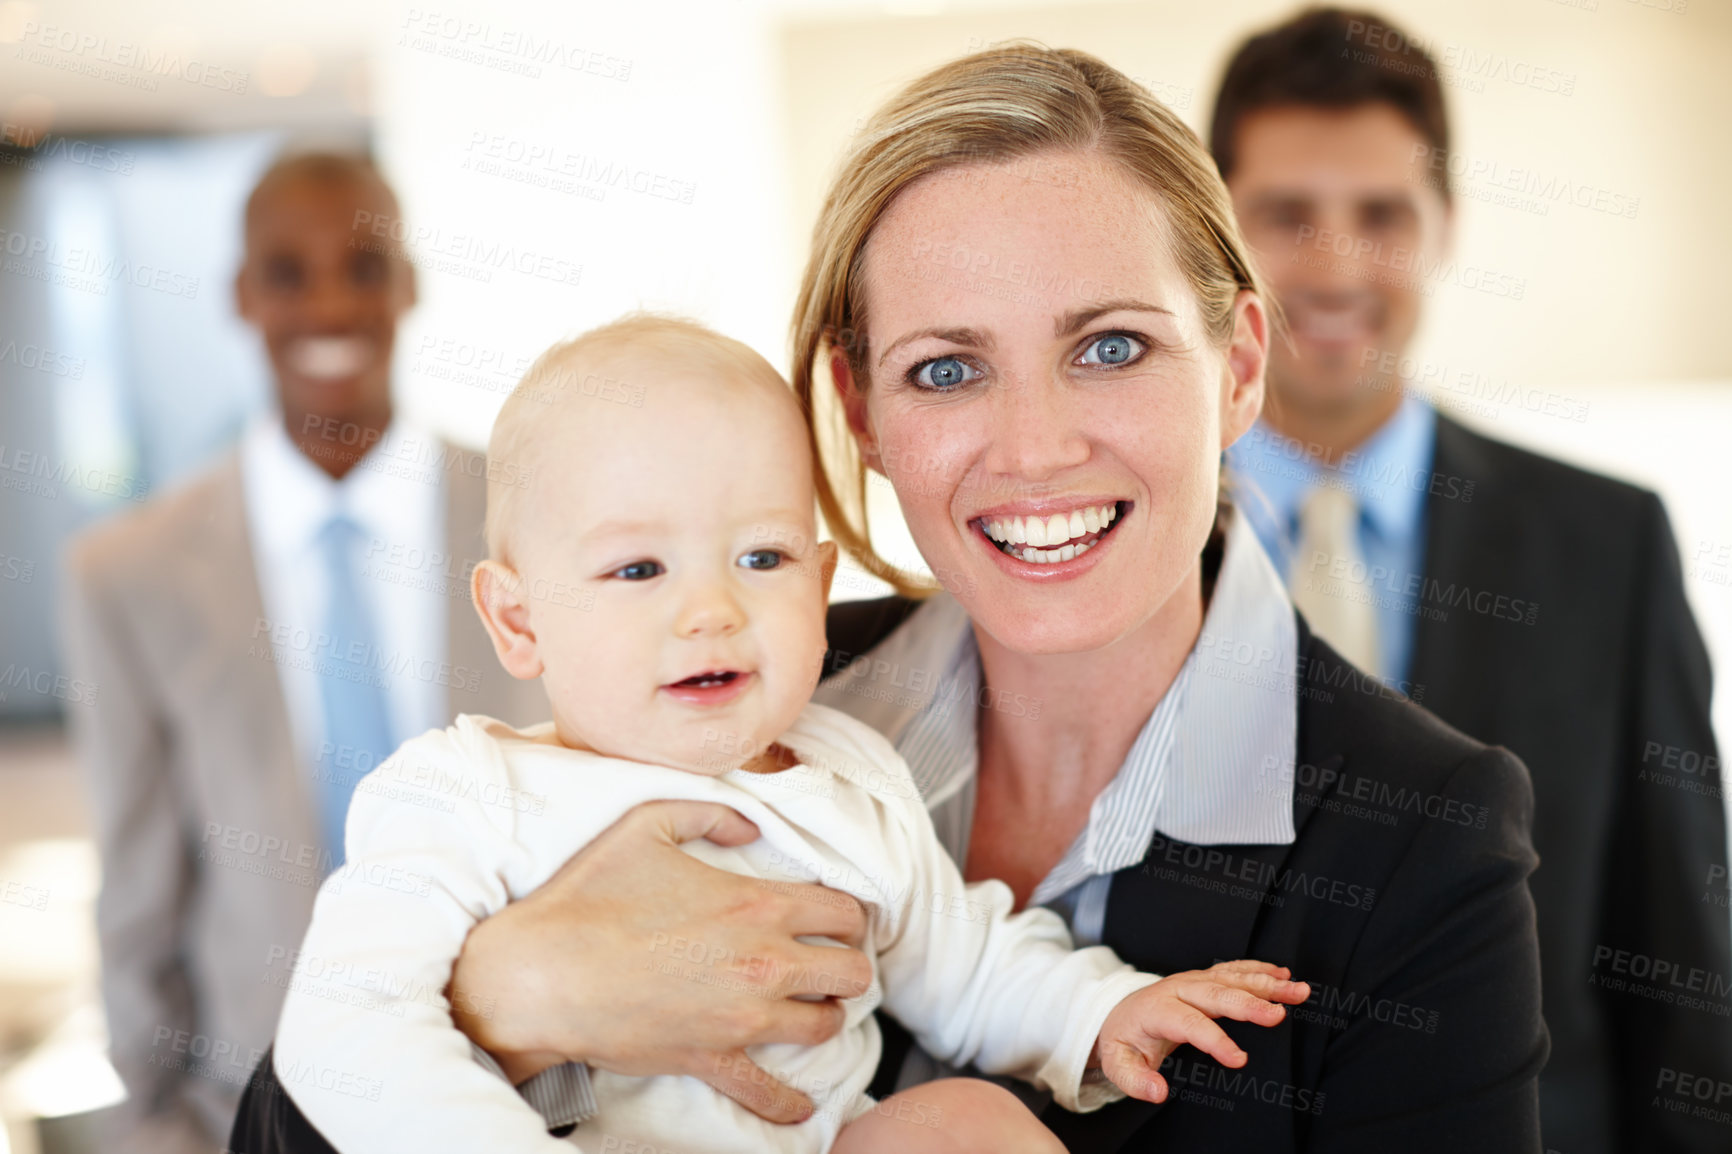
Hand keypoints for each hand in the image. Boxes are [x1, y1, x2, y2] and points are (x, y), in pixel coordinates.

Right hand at [447, 799, 872, 1122]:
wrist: (543, 972)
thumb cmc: (590, 896)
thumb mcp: (646, 824)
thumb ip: (709, 814)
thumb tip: (750, 827)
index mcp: (758, 904)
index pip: (844, 912)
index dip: (848, 915)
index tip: (835, 920)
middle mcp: (764, 962)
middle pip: (852, 971)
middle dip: (848, 965)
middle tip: (829, 963)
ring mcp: (742, 1016)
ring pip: (826, 1025)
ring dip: (826, 1016)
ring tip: (811, 1008)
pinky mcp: (712, 1058)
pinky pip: (768, 1091)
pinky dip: (789, 1102)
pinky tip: (801, 1106)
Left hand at [1092, 960, 1310, 1103]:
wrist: (1120, 1011)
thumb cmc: (1123, 1040)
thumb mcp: (1117, 1063)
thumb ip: (1135, 1079)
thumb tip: (1158, 1092)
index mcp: (1157, 1010)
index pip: (1189, 1024)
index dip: (1215, 1041)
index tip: (1240, 1060)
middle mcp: (1178, 989)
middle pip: (1217, 994)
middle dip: (1249, 1003)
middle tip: (1279, 1016)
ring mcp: (1193, 980)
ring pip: (1232, 978)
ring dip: (1266, 983)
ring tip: (1298, 991)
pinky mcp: (1205, 978)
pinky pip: (1234, 969)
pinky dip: (1259, 970)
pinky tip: (1283, 975)